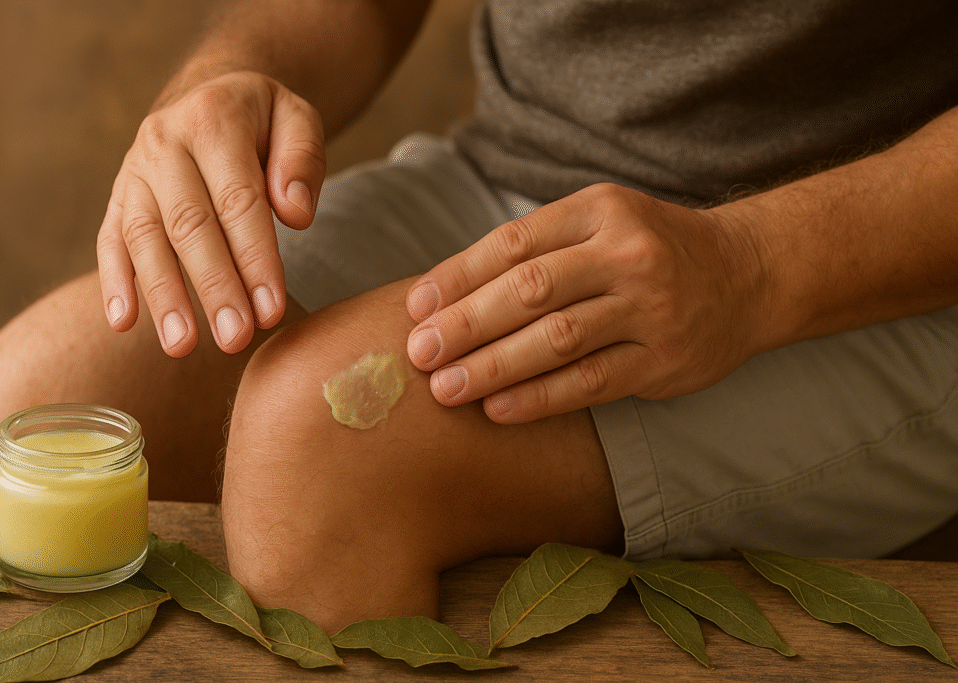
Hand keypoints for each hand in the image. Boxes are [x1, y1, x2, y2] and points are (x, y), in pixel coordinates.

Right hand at [96, 71, 325, 356]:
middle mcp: (164, 143)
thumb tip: (296, 214)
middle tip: (234, 339)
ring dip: (163, 296)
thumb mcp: (298, 119)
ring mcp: (134, 171)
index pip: (238, 201)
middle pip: (189, 225)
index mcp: (213, 120)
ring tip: (182, 346)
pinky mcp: (118, 196)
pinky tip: (123, 324)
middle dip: (213, 287)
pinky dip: (114, 282)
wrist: (211, 94)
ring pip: (144, 238)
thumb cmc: (264, 121)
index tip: (272, 310)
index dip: (255, 259)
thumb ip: (304, 159)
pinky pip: (110, 240)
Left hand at [405, 183, 770, 422]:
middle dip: (467, 324)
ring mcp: (651, 308)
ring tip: (446, 389)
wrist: (747, 273)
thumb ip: (535, 249)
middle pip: (532, 289)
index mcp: (600, 210)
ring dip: (495, 367)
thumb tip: (444, 295)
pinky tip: (499, 410)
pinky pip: (593, 382)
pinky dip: (541, 398)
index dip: (458, 277)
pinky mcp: (665, 360)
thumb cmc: (648, 248)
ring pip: (559, 339)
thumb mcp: (598, 223)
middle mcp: (627, 254)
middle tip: (419, 355)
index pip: (514, 242)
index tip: (415, 308)